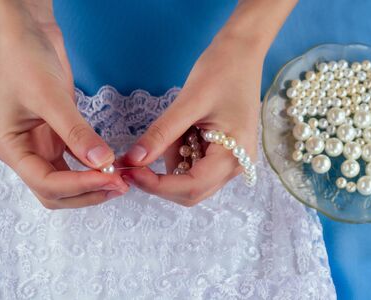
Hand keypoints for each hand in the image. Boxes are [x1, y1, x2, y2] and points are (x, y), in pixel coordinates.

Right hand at [0, 1, 127, 208]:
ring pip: (67, 181)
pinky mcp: (59, 135)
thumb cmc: (23, 60)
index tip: (110, 178)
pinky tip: (112, 165)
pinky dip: (93, 167)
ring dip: (92, 184)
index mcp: (12, 148)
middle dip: (87, 192)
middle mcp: (26, 152)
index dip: (79, 186)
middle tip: (119, 185)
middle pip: (56, 192)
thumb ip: (76, 132)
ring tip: (120, 179)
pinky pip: (77, 161)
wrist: (27, 33)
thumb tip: (102, 162)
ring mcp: (43, 145)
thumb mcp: (50, 97)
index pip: (45, 183)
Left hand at [122, 34, 262, 205]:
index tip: (129, 171)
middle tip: (133, 160)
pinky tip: (180, 130)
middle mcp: (235, 165)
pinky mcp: (223, 151)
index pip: (191, 186)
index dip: (157, 185)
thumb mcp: (188, 103)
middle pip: (191, 190)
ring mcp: (230, 160)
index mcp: (234, 155)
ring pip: (189, 179)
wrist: (241, 51)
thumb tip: (133, 160)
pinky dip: (178, 152)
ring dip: (169, 162)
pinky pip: (194, 163)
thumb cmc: (222, 70)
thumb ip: (161, 134)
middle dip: (159, 180)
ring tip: (171, 128)